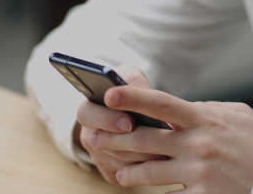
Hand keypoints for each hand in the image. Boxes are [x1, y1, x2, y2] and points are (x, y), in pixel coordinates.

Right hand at [75, 64, 167, 184]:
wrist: (138, 106)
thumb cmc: (132, 87)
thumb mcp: (131, 76)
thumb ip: (132, 82)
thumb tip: (139, 92)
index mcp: (88, 108)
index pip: (86, 114)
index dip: (106, 119)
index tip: (128, 122)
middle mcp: (89, 133)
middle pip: (100, 143)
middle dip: (127, 142)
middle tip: (151, 140)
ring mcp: (98, 155)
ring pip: (116, 161)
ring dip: (141, 156)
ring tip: (166, 150)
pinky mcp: (110, 172)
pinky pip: (124, 176)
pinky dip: (144, 169)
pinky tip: (161, 160)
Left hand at [92, 85, 252, 193]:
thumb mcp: (236, 114)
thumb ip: (206, 109)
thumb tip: (180, 107)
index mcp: (205, 118)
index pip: (161, 102)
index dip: (133, 98)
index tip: (109, 94)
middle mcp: (198, 144)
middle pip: (145, 139)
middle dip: (115, 139)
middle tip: (94, 138)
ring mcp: (198, 172)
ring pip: (149, 171)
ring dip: (129, 172)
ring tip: (120, 173)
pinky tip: (145, 192)